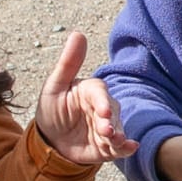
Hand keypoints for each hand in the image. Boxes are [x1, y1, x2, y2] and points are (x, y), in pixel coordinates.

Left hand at [31, 31, 136, 166]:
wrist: (50, 140)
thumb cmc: (52, 109)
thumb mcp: (54, 86)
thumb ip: (68, 63)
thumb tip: (78, 34)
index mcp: (90, 91)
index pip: (100, 93)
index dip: (102, 101)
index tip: (102, 111)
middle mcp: (103, 108)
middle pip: (112, 112)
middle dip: (109, 121)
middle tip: (104, 129)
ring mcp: (107, 127)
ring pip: (118, 129)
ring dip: (118, 135)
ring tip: (115, 140)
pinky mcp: (108, 145)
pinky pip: (120, 146)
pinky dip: (127, 146)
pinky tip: (131, 147)